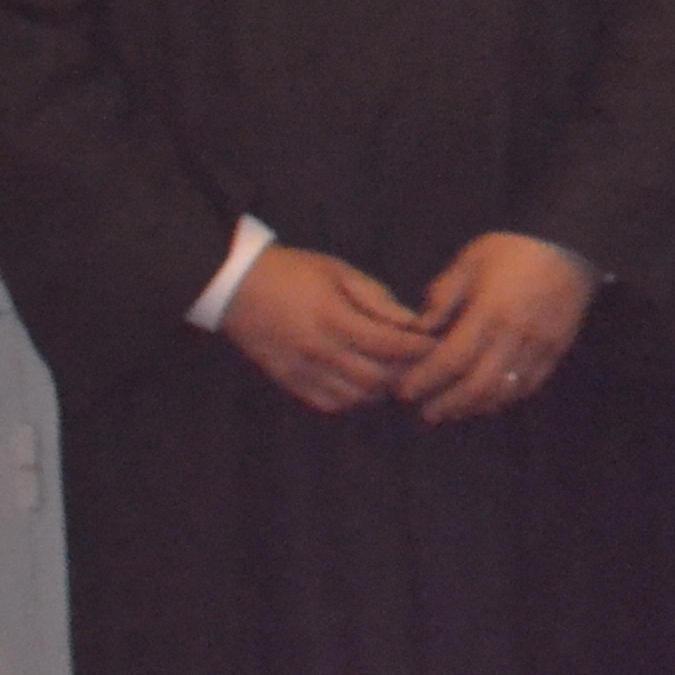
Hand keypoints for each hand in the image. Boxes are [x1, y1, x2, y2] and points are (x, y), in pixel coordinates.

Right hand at [219, 244, 430, 414]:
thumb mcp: (340, 272)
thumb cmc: (294, 272)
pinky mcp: (290, 382)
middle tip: (425, 362)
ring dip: (384, 388)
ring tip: (398, 371)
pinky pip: (331, 403)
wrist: (237, 286)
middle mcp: (319, 351)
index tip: (437, 343)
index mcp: (333, 319)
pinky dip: (355, 398)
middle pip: (378, 377)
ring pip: (357, 396)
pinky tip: (365, 382)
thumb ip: (377, 299)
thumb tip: (412, 323)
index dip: (419, 348)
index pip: (390, 346)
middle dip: (407, 372)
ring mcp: (302, 371)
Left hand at [395, 232, 598, 421]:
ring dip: (474, 407)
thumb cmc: (514, 248)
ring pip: (504, 392)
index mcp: (489, 311)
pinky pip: (530, 386)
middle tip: (426, 412)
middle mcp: (516, 335)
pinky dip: (505, 399)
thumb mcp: (470, 260)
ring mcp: (540, 346)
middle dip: (448, 404)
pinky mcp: (557, 350)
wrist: (569, 243)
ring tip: (452, 411)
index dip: (426, 380)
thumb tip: (421, 328)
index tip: (405, 390)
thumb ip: (443, 295)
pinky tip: (488, 400)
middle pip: (477, 386)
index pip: (452, 359)